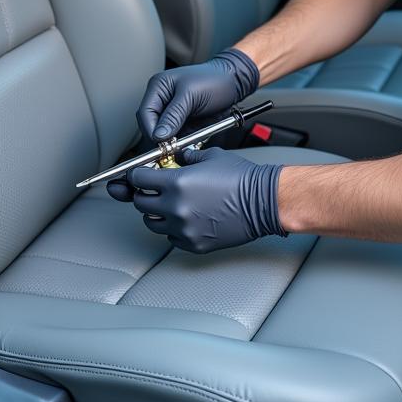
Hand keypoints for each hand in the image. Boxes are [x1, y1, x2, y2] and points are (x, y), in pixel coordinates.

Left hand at [127, 147, 284, 253]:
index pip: (138, 179)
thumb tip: (176, 157)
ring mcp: (183, 229)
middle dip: (144, 193)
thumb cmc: (241, 178)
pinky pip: (171, 238)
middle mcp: (175, 208)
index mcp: (176, 183)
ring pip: (152, 223)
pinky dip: (173, 229)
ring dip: (156, 213)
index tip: (141, 174)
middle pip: (140, 203)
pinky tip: (186, 219)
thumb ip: (187, 156)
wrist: (263, 202)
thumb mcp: (210, 156)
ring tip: (171, 205)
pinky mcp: (193, 244)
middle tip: (154, 189)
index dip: (138, 175)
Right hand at [138, 48, 259, 142]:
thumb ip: (173, 115)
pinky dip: (181, 142)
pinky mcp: (183, 122)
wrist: (233, 82)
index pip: (145, 113)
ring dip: (170, 142)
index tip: (160, 142)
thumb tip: (158, 134)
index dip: (150, 129)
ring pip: (163, 134)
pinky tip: (189, 141)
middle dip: (160, 137)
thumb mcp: (191, 95)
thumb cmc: (214, 80)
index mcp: (159, 87)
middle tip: (170, 146)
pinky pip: (176, 137)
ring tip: (182, 144)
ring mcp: (172, 112)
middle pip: (150, 125)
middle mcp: (162, 99)